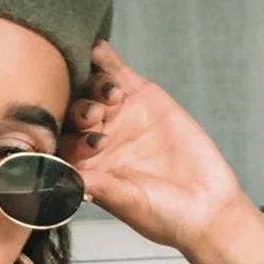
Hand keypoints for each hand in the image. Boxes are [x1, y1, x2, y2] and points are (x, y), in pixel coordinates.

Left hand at [63, 41, 253, 254]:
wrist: (205, 205)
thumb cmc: (161, 215)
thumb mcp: (128, 202)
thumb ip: (99, 186)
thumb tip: (65, 179)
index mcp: (82, 165)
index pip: (58, 144)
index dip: (61, 139)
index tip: (78, 141)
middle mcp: (94, 138)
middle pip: (72, 114)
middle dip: (78, 111)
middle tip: (94, 117)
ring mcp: (117, 116)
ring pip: (92, 91)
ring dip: (94, 87)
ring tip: (109, 95)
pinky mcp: (142, 98)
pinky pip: (118, 74)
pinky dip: (107, 61)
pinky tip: (98, 48)